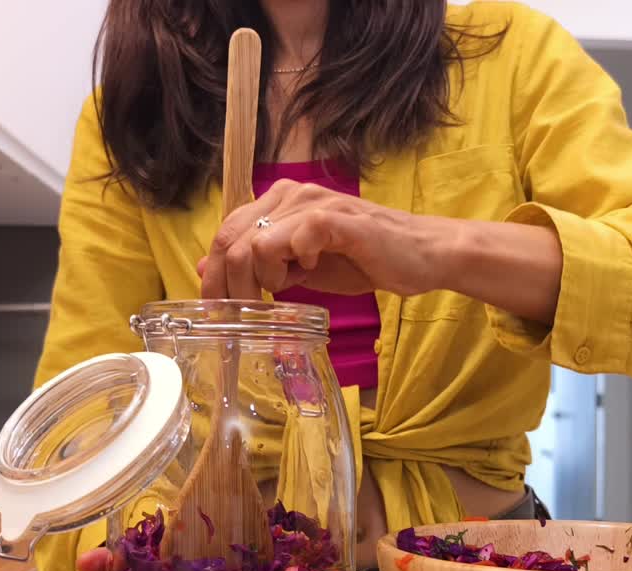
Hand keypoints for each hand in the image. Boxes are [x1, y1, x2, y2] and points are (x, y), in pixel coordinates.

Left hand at [198, 179, 455, 298]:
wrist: (421, 255)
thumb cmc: (365, 261)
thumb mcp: (302, 268)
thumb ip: (262, 265)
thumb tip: (210, 271)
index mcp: (280, 202)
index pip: (226, 233)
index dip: (214, 274)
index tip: (218, 309)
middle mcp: (291, 194)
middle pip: (231, 238)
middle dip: (228, 285)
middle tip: (241, 315)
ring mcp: (313, 204)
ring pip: (254, 242)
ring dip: (261, 278)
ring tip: (283, 291)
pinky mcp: (336, 219)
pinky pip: (293, 239)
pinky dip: (293, 264)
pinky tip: (309, 271)